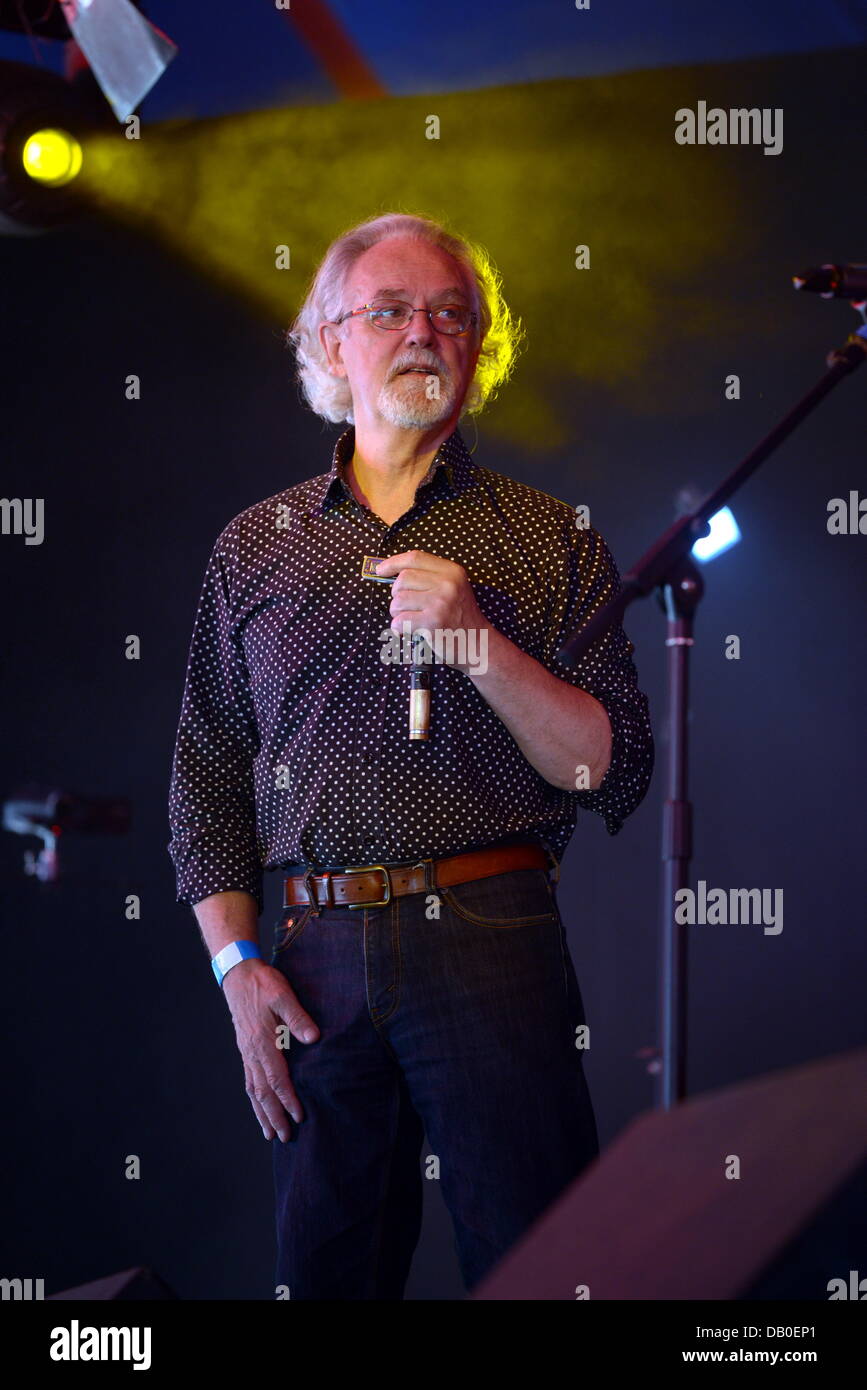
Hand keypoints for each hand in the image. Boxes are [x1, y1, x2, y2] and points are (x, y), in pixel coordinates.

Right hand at [222, 958, 319, 1142]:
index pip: (276, 1077)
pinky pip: (249, 1081)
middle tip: (285, 1137)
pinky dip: (254, 1099)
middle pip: (263, 1091)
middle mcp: (252, 1052)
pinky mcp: (245, 1050)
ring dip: (262, 1113)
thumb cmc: (263, 984)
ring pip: (253, 1090)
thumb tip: (313, 1037)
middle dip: (274, 1115)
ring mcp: (246, 1053)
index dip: (288, 1098)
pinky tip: (259, 1107)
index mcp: (262, 1041)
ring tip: (270, 1133)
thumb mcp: (282, 994)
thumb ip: (297, 1016)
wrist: (239, 975)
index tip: (299, 1116)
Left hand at [375, 549, 488, 674]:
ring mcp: (441, 603)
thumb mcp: (453, 588)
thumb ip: (429, 577)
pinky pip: (399, 621)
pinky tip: (409, 630)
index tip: (380, 570)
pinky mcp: (433, 622)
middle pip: (402, 579)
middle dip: (397, 595)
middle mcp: (448, 584)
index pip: (415, 558)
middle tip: (408, 607)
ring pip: (398, 601)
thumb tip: (392, 572)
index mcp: (452, 571)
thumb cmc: (459, 617)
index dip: (393, 563)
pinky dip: (398, 628)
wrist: (478, 644)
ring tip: (411, 619)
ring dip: (397, 613)